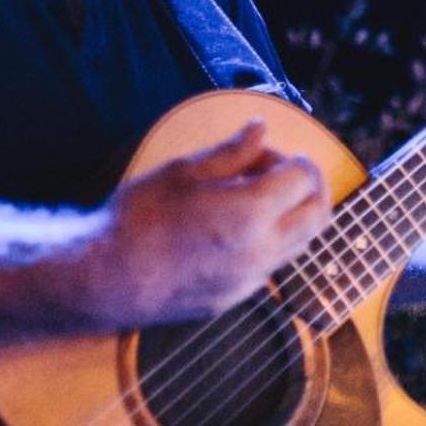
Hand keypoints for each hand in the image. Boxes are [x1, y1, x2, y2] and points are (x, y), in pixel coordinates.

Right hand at [91, 120, 330, 324]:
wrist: (107, 279)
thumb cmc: (139, 218)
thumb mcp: (184, 170)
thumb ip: (232, 150)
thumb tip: (260, 128)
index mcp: (251, 212)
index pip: (305, 178)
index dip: (293, 158)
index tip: (268, 152)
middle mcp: (262, 250)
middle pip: (318, 214)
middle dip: (310, 186)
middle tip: (282, 170)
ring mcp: (253, 279)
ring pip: (301, 242)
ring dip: (293, 214)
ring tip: (254, 196)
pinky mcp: (238, 297)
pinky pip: (273, 264)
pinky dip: (272, 239)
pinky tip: (236, 227)